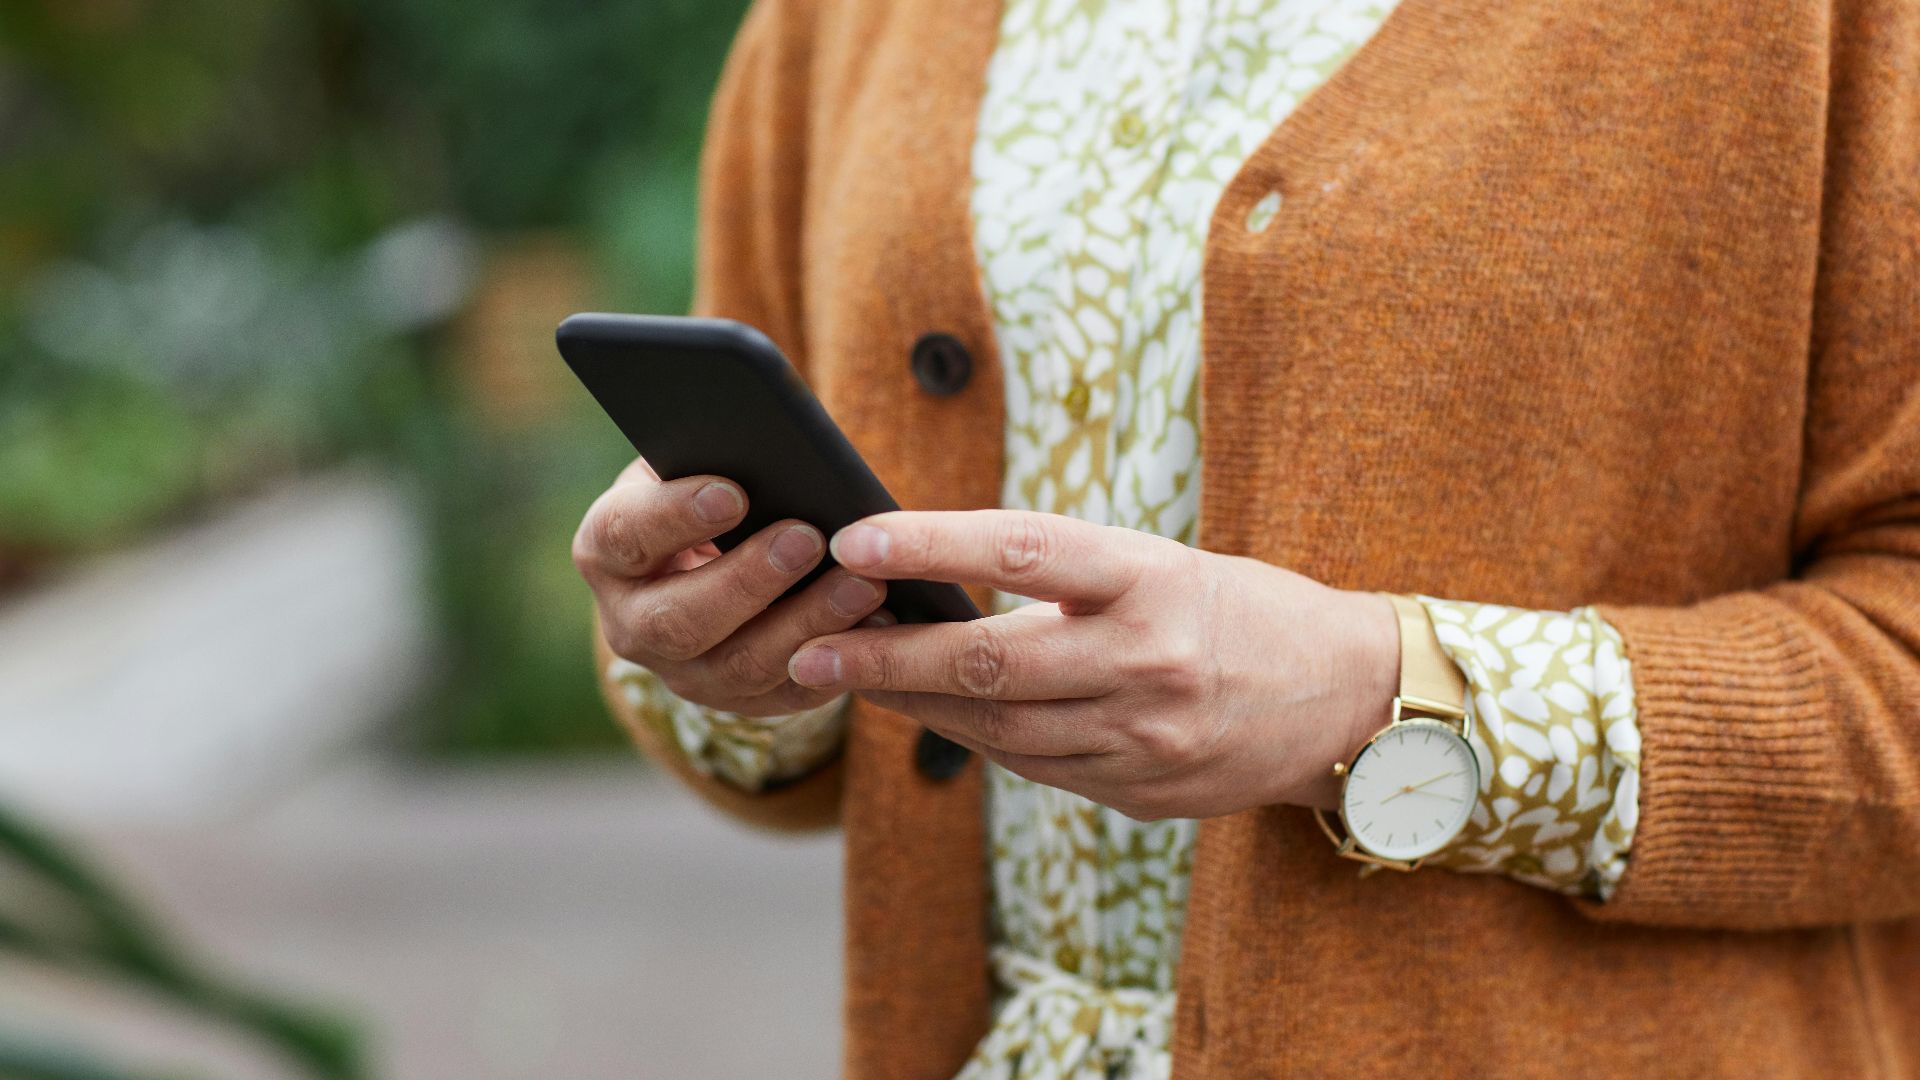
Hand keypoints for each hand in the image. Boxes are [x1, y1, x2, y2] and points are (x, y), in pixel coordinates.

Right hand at [574, 458, 891, 715]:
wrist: (712, 561)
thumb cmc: (707, 492)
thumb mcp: (693, 465)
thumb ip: (714, 455)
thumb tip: (769, 438)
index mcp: (608, 552)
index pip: (625, 535)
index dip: (674, 516)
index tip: (732, 492)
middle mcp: (632, 623)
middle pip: (679, 619)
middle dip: (747, 580)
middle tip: (807, 538)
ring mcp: (684, 673)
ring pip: (740, 665)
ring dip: (807, 624)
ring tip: (863, 583)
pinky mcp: (740, 701)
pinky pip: (790, 693)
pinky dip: (839, 661)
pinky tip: (879, 625)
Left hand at [784, 510, 1400, 818]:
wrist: (1348, 700)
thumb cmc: (1239, 610)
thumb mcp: (1163, 566)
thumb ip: (1066, 579)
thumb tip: (940, 584)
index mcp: (1153, 580)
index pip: (1024, 550)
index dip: (932, 543)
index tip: (856, 539)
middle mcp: (1148, 661)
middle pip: (990, 663)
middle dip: (888, 661)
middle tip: (811, 652)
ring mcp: (1146, 738)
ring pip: (999, 728)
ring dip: (915, 708)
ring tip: (850, 681)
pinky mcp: (1144, 791)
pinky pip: (1035, 766)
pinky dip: (977, 740)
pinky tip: (936, 718)